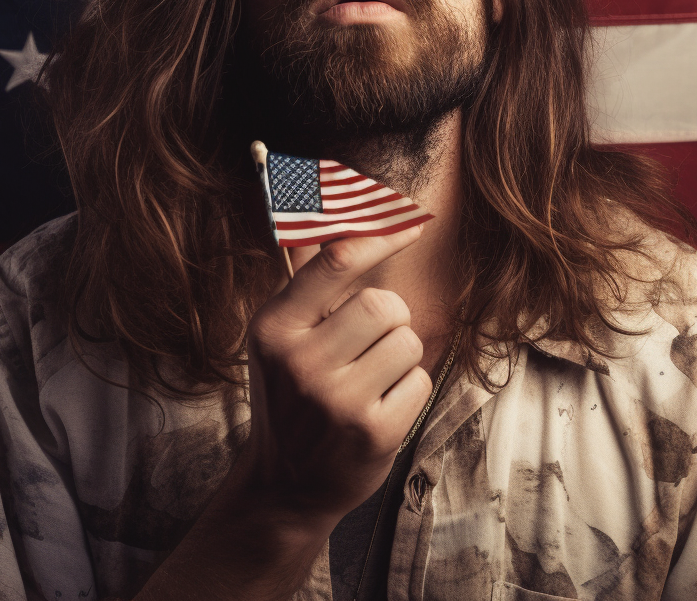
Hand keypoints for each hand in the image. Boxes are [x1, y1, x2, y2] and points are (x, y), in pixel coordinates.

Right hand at [240, 226, 432, 524]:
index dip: (381, 236)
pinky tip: (377, 407)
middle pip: (384, 303)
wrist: (283, 485)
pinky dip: (407, 391)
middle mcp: (302, 362)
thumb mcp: (278, 337)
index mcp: (275, 327)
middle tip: (366, 342)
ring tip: (368, 378)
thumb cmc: (289, 395)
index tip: (411, 221)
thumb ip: (303, 278)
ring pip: (408, 341)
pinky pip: (420, 381)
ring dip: (398, 355)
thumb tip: (319, 212)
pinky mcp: (374, 434)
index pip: (337, 262)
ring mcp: (338, 402)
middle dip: (387, 318)